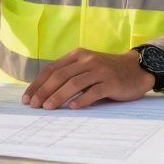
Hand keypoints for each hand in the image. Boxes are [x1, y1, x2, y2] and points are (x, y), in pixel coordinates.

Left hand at [22, 48, 154, 109]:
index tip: (27, 97)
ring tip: (48, 107)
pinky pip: (94, 91)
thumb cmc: (107, 71)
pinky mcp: (111, 82)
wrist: (136, 69)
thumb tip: (44, 93)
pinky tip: (73, 108)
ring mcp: (100, 70)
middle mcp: (87, 60)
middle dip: (44, 91)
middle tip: (34, 105)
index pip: (52, 69)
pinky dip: (82, 100)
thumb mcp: (86, 67)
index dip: (38, 84)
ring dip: (58, 96)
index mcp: (77, 55)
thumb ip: (70, 75)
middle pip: (60, 76)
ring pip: (74, 83)